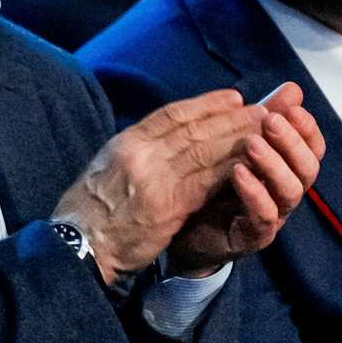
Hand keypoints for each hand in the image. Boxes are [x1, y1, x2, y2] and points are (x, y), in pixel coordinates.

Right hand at [53, 89, 263, 283]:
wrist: (78, 245)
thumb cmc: (90, 213)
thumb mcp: (106, 169)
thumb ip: (136, 152)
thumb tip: (164, 139)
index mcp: (125, 142)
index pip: (171, 114)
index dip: (207, 104)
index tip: (233, 97)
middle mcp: (139, 152)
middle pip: (194, 128)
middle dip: (231, 117)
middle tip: (262, 109)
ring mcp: (152, 178)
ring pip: (204, 150)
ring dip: (238, 139)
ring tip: (263, 131)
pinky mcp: (166, 206)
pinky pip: (205, 182)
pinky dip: (230, 169)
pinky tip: (249, 163)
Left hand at [167, 82, 325, 276]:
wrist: (180, 227)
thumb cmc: (211, 182)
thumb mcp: (236, 144)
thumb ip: (262, 117)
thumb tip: (292, 88)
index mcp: (284, 167)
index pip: (312, 147)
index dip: (307, 128)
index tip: (292, 108)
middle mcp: (283, 192)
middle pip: (308, 168)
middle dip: (292, 142)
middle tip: (270, 121)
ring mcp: (272, 216)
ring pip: (290, 191)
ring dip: (274, 164)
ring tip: (252, 143)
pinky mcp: (252, 237)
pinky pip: (263, 216)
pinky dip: (254, 192)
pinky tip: (238, 172)